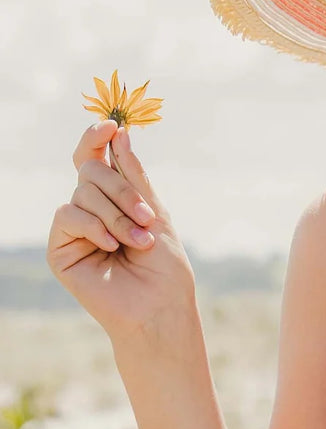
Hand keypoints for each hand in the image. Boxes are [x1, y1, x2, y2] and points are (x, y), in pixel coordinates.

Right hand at [46, 121, 196, 344]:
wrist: (159, 304)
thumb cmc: (164, 262)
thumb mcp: (154, 210)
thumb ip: (133, 174)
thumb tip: (118, 133)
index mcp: (114, 197)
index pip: (95, 158)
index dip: (96, 138)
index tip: (111, 124)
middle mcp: (90, 208)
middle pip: (90, 171)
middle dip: (123, 191)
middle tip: (147, 218)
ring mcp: (74, 228)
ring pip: (83, 192)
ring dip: (117, 215)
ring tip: (138, 241)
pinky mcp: (60, 248)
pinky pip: (68, 216)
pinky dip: (94, 227)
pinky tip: (111, 247)